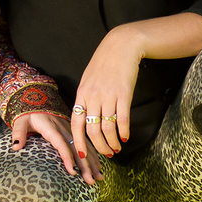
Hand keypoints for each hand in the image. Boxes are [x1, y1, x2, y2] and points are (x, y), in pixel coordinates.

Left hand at [11, 112, 100, 184]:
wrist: (36, 100)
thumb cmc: (28, 114)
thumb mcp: (20, 121)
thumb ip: (18, 133)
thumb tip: (15, 146)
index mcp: (51, 127)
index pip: (61, 144)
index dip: (67, 157)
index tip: (72, 171)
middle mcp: (64, 129)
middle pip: (76, 148)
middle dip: (85, 165)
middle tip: (90, 180)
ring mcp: (70, 130)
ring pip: (84, 147)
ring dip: (92, 162)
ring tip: (99, 177)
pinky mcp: (73, 131)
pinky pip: (85, 144)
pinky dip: (93, 155)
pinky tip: (99, 166)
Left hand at [71, 24, 142, 158]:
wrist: (121, 46)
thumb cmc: (104, 63)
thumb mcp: (88, 79)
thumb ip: (85, 97)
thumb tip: (85, 117)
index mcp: (82, 94)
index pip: (75, 123)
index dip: (78, 142)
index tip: (81, 155)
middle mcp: (93, 96)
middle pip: (92, 130)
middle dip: (99, 147)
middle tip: (107, 154)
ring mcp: (108, 95)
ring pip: (107, 127)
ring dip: (112, 142)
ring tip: (117, 148)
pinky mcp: (124, 93)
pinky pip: (122, 118)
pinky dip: (124, 131)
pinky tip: (126, 137)